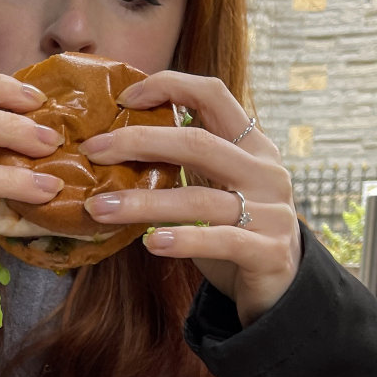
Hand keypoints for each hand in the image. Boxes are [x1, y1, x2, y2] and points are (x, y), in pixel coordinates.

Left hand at [78, 71, 300, 326]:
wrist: (282, 290)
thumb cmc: (236, 234)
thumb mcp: (216, 190)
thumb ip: (186, 166)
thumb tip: (117, 147)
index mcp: (253, 146)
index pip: (214, 95)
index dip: (170, 86)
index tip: (124, 98)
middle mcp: (265, 172)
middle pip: (198, 143)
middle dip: (140, 142)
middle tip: (93, 151)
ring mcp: (272, 212)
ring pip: (200, 199)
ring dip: (143, 203)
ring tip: (100, 208)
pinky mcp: (268, 252)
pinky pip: (221, 241)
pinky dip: (184, 240)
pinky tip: (150, 244)